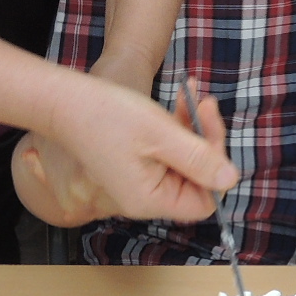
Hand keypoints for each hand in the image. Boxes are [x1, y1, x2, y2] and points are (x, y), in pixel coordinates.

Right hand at [14, 77, 233, 227]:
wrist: (65, 101)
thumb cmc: (107, 115)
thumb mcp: (161, 133)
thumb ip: (198, 159)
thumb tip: (230, 180)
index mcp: (149, 199)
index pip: (203, 200)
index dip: (215, 168)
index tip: (210, 129)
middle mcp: (144, 198)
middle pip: (195, 179)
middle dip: (205, 139)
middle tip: (204, 102)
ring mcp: (138, 183)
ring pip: (183, 162)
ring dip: (192, 128)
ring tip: (191, 94)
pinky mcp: (134, 166)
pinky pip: (167, 153)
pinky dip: (176, 129)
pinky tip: (179, 101)